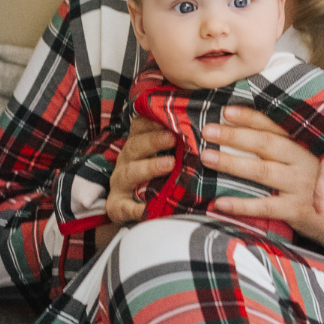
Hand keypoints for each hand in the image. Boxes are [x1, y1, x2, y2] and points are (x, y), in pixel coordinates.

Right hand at [105, 113, 176, 228]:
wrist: (127, 208)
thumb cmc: (152, 179)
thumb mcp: (160, 158)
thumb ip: (176, 145)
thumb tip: (205, 129)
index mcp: (136, 146)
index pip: (139, 127)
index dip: (152, 120)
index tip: (169, 114)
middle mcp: (126, 161)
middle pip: (135, 146)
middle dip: (153, 140)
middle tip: (173, 138)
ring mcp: (121, 183)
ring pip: (130, 172)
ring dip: (149, 167)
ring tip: (170, 164)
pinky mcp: (118, 206)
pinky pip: (125, 206)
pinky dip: (136, 208)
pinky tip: (148, 208)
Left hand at [202, 107, 323, 233]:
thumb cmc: (321, 185)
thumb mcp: (309, 160)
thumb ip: (285, 148)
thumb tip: (247, 134)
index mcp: (303, 146)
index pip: (274, 127)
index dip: (250, 118)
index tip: (226, 111)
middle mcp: (301, 162)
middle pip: (265, 145)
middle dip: (234, 136)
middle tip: (208, 130)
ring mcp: (299, 186)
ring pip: (262, 171)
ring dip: (232, 163)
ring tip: (207, 157)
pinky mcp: (296, 210)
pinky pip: (264, 206)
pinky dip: (241, 205)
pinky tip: (219, 202)